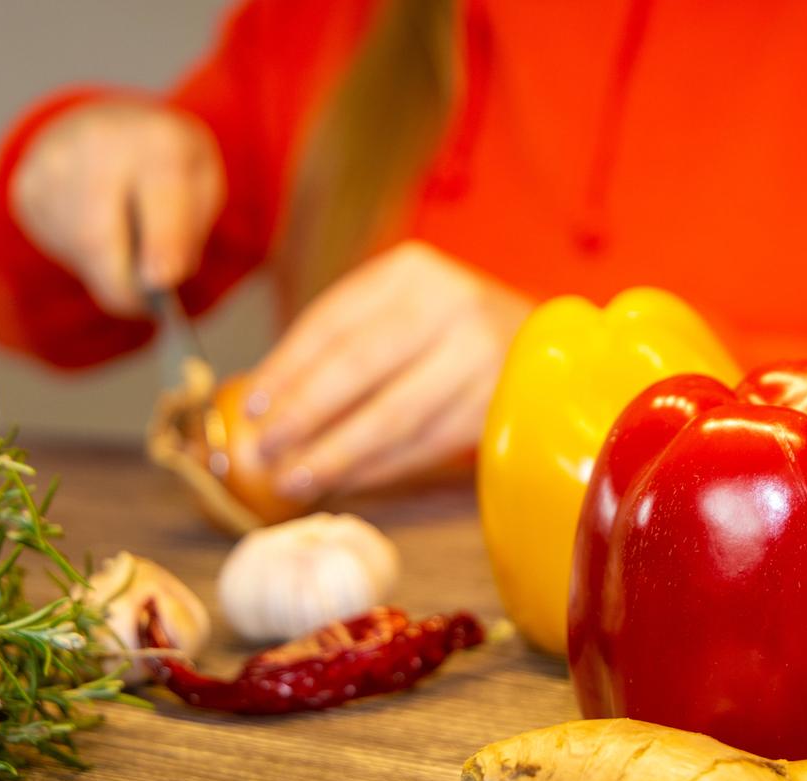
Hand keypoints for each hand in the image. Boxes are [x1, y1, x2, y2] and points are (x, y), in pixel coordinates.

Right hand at [10, 100, 223, 315]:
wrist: (116, 126)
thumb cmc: (169, 167)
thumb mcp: (204, 185)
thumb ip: (189, 229)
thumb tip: (160, 279)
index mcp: (160, 141)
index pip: (159, 198)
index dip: (161, 242)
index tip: (163, 281)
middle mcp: (99, 142)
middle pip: (98, 234)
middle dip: (122, 284)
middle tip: (140, 307)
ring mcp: (54, 163)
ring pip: (76, 245)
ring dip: (104, 270)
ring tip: (128, 260)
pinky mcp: (27, 187)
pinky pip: (55, 241)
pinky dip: (82, 255)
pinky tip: (101, 237)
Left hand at [247, 241, 532, 499]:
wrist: (553, 351)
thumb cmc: (455, 334)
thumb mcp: (405, 310)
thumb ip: (346, 342)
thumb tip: (267, 403)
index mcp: (411, 273)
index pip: (333, 321)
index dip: (287, 367)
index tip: (253, 407)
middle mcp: (450, 304)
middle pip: (359, 365)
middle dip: (305, 413)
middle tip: (265, 450)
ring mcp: (479, 356)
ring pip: (391, 414)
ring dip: (337, 453)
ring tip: (296, 479)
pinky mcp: (496, 405)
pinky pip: (423, 444)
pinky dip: (379, 468)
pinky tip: (347, 481)